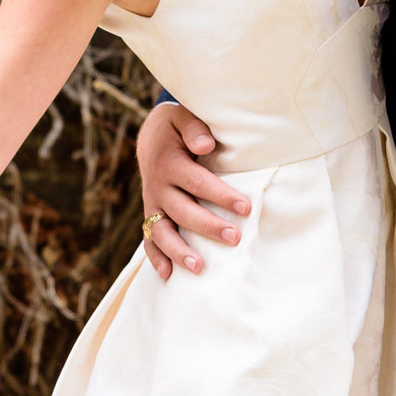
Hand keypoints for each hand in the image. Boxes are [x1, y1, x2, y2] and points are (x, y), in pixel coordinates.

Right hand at [136, 103, 249, 278]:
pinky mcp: (151, 215)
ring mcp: (152, 204)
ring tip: (199, 268)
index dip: (220, 195)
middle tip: (234, 238)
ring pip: (162, 232)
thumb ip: (194, 128)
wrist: (152, 137)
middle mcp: (158, 186)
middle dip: (208, 226)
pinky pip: (149, 240)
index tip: (245, 208)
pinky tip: (169, 276)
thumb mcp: (183, 118)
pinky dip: (156, 258)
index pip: (196, 182)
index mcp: (169, 162)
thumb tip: (206, 145)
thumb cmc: (178, 128)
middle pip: (182, 211)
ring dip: (179, 251)